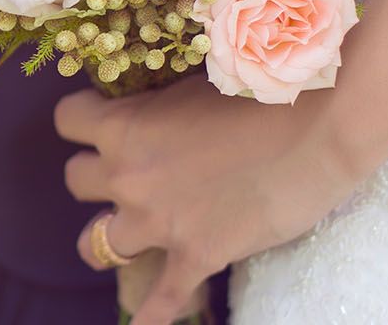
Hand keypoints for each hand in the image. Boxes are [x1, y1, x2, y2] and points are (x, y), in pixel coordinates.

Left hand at [54, 79, 373, 324]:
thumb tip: (148, 108)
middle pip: (75, 180)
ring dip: (108, 236)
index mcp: (124, 126)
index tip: (100, 120)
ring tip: (121, 235)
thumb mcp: (192, 86)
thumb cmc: (262, 92)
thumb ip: (158, 106)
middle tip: (127, 172)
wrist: (320, 129)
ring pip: (96, 244)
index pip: (67, 120)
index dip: (83, 120)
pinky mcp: (194, 257)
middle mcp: (128, 177)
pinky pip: (158, 302)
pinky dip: (148, 318)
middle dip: (98, 176)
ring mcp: (157, 223)